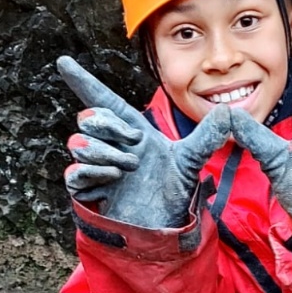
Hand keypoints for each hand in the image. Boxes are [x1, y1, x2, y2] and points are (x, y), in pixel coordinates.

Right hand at [58, 58, 232, 227]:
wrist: (162, 231)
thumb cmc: (173, 196)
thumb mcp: (190, 163)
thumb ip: (205, 138)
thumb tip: (228, 112)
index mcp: (132, 133)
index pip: (103, 100)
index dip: (83, 82)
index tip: (63, 61)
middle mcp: (111, 146)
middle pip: (88, 117)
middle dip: (108, 126)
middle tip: (133, 147)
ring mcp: (97, 168)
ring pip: (79, 142)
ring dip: (104, 152)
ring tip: (128, 169)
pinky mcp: (86, 191)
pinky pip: (74, 172)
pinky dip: (92, 172)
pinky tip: (113, 179)